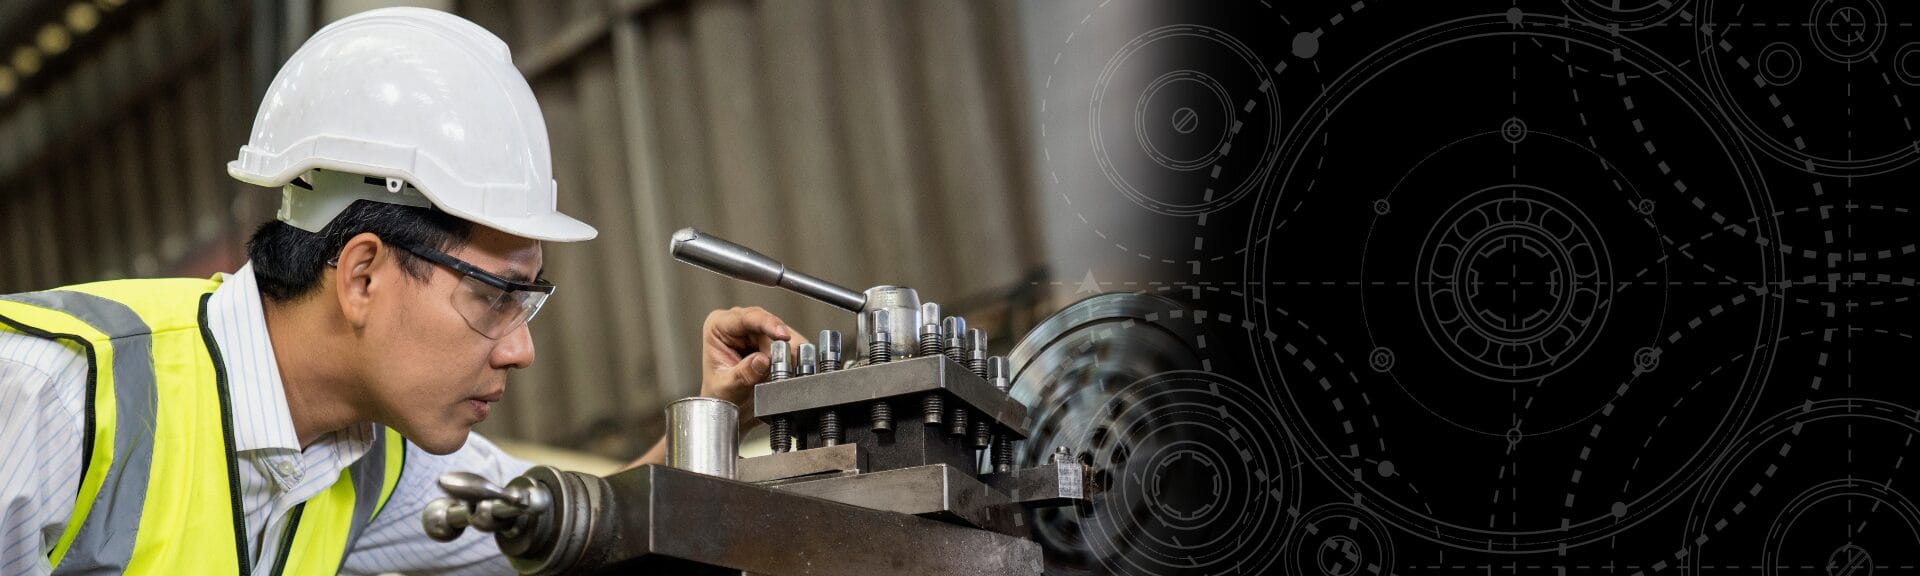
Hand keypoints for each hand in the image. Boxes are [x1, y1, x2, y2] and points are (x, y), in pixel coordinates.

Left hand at [699, 306, 802, 429]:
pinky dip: (793, 358)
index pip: (746, 318)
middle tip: (785, 366)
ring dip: (788, 353)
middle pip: (769, 325)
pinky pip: (791, 344)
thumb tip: (763, 360)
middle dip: (780, 346)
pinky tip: (788, 369)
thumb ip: (744, 374)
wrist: (729, 411)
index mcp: (718, 327)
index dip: (767, 324)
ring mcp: (756, 332)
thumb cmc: (720, 396)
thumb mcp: (727, 387)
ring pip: (783, 334)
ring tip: (781, 373)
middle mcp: (738, 324)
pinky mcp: (772, 341)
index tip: (783, 336)